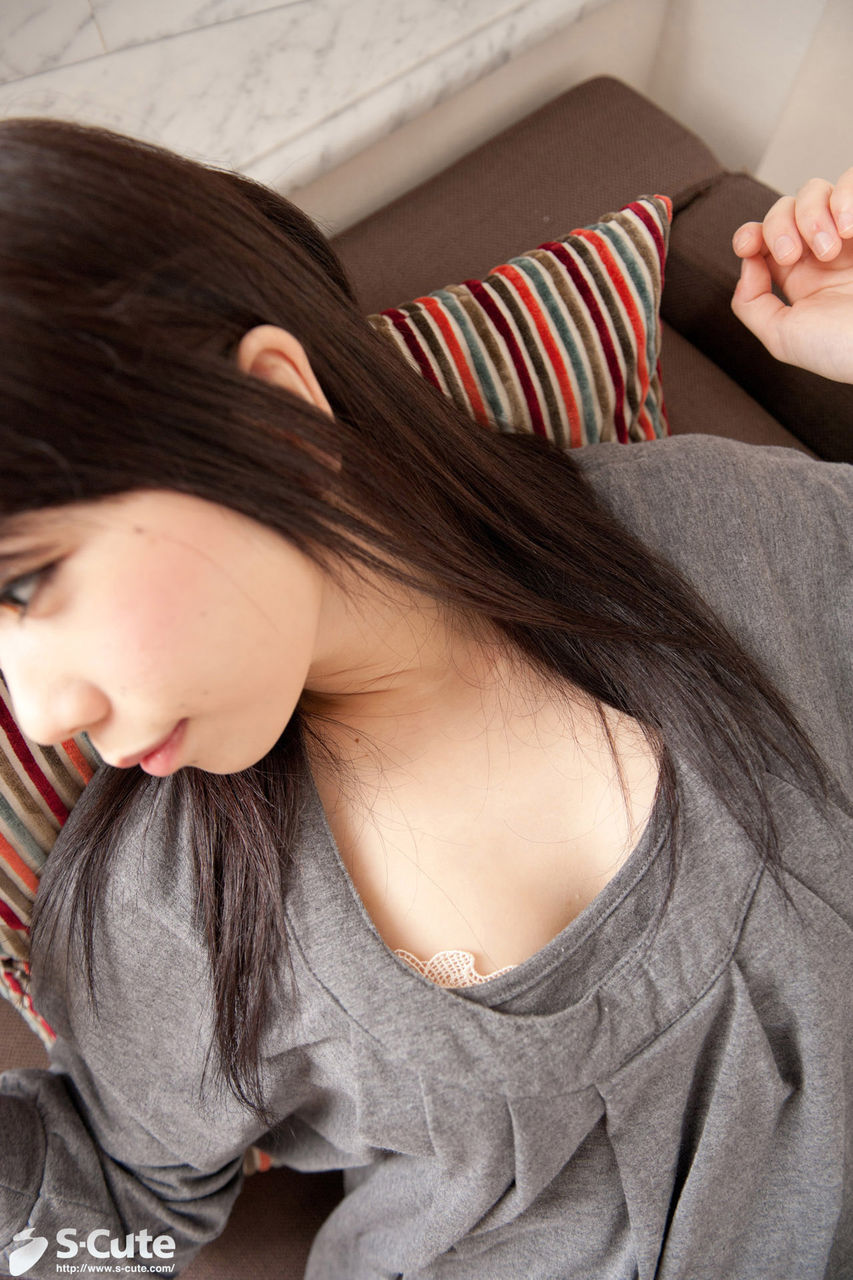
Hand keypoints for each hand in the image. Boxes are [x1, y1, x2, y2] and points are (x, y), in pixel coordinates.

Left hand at [731, 168, 852, 382]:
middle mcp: (825, 252)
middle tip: (793, 255)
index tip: (747, 246)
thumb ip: (751, 304)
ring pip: (816, 190)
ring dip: (811, 214)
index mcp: (801, 279)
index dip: (749, 233)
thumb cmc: (842, 349)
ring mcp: (852, 234)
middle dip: (779, 226)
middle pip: (785, 208)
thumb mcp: (783, 338)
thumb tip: (747, 263)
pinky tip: (850, 230)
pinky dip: (845, 196)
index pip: (764, 239)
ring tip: (831, 249)